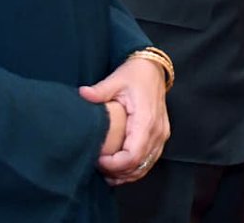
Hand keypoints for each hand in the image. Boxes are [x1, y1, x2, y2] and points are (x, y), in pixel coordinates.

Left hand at [79, 56, 170, 184]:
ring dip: (126, 174)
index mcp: (146, 120)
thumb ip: (100, 91)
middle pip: (138, 165)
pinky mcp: (161, 136)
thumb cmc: (135, 75)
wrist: (153, 69)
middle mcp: (157, 131)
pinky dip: (135, 169)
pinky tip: (119, 169)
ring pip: (145, 166)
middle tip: (97, 167)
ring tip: (105, 171)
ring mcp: (161, 135)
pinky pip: (150, 160)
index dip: (114, 164)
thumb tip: (82, 94)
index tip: (97, 159)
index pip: (132, 155)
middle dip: (117, 172)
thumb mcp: (116, 79)